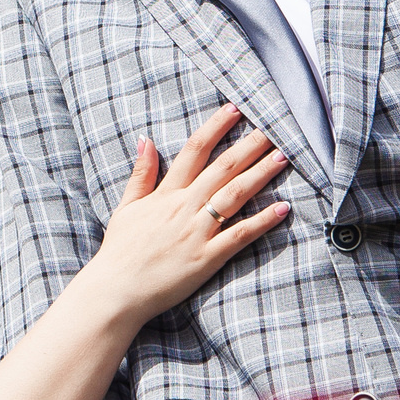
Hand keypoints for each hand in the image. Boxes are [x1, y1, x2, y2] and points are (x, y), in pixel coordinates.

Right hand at [85, 105, 290, 320]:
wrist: (116, 291)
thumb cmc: (120, 251)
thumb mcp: (126, 207)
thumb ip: (141, 174)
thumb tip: (146, 139)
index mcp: (166, 194)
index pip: (194, 150)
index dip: (216, 127)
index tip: (235, 108)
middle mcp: (184, 207)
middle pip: (222, 168)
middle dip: (250, 144)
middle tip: (275, 126)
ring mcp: (197, 232)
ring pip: (235, 196)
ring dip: (261, 174)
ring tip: (283, 157)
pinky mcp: (207, 258)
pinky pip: (239, 236)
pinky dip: (262, 222)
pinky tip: (282, 208)